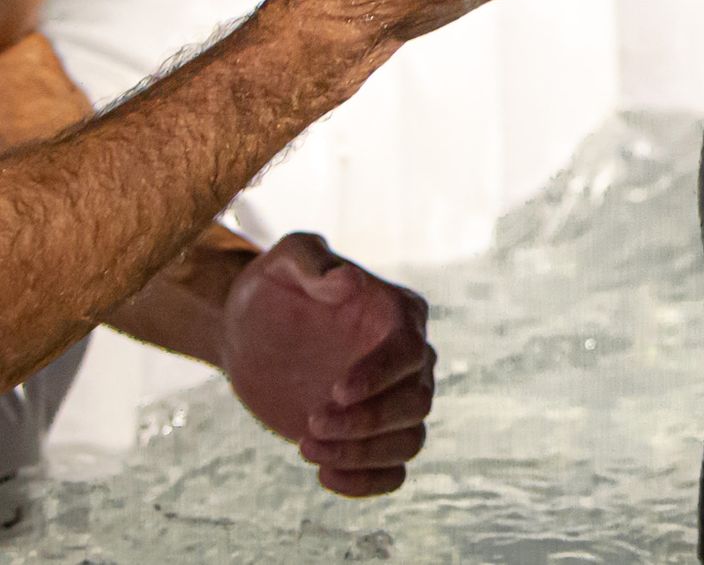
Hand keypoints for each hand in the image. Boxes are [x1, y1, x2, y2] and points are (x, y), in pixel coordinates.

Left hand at [220, 233, 434, 496]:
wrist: (249, 330)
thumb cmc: (273, 286)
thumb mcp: (284, 260)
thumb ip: (311, 261)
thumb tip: (348, 280)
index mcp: (398, 314)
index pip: (410, 352)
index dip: (381, 377)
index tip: (335, 393)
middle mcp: (407, 358)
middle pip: (417, 402)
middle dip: (367, 422)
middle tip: (310, 421)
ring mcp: (391, 399)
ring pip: (410, 440)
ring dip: (364, 454)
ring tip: (306, 447)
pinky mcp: (370, 433)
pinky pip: (394, 470)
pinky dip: (369, 482)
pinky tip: (324, 473)